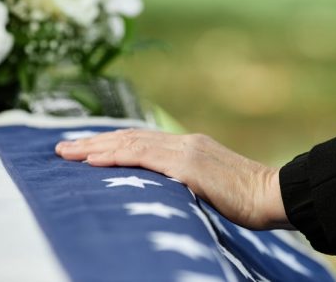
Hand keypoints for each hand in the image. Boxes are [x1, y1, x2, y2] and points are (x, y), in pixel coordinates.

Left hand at [55, 129, 291, 229]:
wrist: (273, 195)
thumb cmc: (245, 198)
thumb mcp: (208, 186)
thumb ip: (184, 182)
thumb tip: (161, 191)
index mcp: (187, 147)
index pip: (139, 140)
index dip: (109, 144)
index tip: (84, 149)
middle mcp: (182, 142)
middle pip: (128, 137)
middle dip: (92, 142)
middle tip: (62, 148)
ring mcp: (185, 151)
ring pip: (130, 143)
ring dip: (95, 147)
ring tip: (66, 152)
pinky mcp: (188, 165)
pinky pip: (144, 157)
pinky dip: (116, 157)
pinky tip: (93, 160)